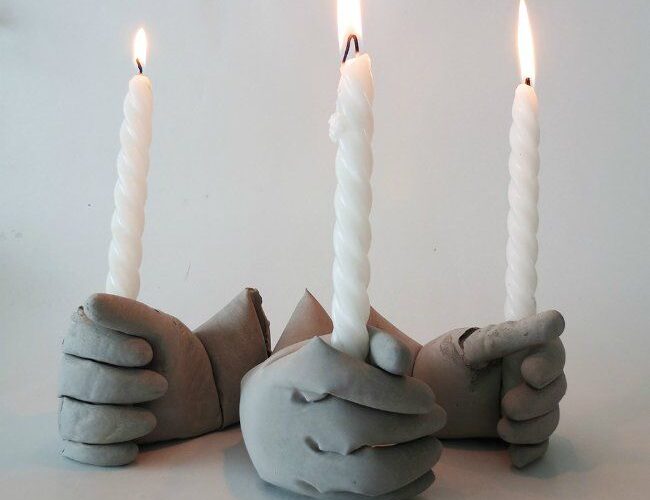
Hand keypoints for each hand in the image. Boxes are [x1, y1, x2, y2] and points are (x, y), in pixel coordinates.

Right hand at [59, 289, 269, 465]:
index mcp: (90, 333)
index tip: (146, 352)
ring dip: (118, 420)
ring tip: (151, 419)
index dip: (110, 347)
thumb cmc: (177, 355)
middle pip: (80, 379)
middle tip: (161, 385)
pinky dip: (105, 451)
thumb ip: (131, 315)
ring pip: (78, 417)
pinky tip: (133, 447)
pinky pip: (79, 448)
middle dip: (124, 385)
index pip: (80, 336)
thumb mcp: (164, 330)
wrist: (199, 391)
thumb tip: (92, 303)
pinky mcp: (83, 435)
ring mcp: (76, 401)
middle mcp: (75, 366)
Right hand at [240, 329, 446, 498]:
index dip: (390, 389)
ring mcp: (293, 462)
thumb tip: (403, 363)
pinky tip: (422, 471)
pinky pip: (363, 499)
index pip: (340, 378)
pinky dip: (402, 488)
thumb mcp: (332, 347)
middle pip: (354, 427)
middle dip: (409, 424)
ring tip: (433, 445)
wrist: (257, 414)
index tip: (425, 395)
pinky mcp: (306, 491)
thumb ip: (372, 345)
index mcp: (289, 372)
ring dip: (412, 461)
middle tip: (437, 416)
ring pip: (362, 473)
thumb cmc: (306, 374)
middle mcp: (284, 419)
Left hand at [414, 311, 565, 466]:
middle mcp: (528, 375)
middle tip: (508, 407)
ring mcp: (526, 404)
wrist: (420, 397)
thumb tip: (553, 320)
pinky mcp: (518, 430)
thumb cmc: (443, 362)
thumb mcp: (467, 347)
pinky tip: (514, 455)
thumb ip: (502, 338)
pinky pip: (539, 443)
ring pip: (550, 417)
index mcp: (520, 348)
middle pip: (555, 388)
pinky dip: (531, 450)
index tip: (529, 373)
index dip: (548, 363)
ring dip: (533, 427)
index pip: (550, 351)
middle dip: (537, 401)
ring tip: (502, 429)